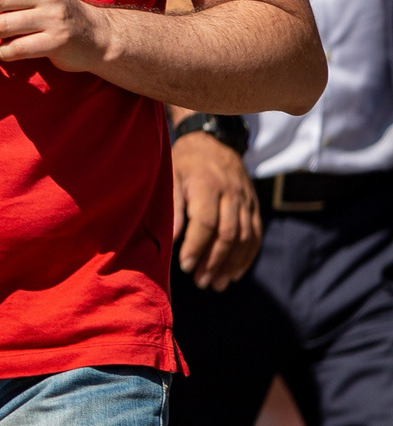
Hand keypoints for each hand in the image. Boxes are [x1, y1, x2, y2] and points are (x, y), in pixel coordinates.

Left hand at [172, 131, 262, 290]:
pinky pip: (255, 235)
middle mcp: (231, 194)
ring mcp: (246, 201)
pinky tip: (233, 273)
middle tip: (200, 281)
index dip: (196, 246)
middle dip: (214, 261)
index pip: (206, 222)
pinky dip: (246, 257)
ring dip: (230, 264)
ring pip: (245, 238)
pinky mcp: (254, 206)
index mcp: (208, 185)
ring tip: (214, 283)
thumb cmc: (185, 162)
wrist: (213, 142)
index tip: (185, 266)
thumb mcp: (171, 176)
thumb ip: (173, 206)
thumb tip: (172, 239)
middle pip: (228, 234)